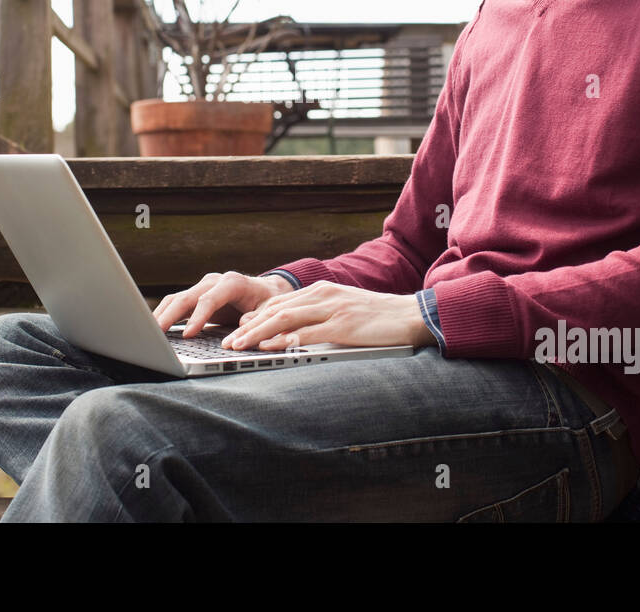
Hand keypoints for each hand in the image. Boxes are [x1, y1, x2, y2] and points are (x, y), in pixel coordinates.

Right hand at [152, 270, 292, 337]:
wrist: (264, 292)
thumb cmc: (267, 301)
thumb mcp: (269, 311)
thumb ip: (257, 318)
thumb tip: (242, 327)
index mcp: (232, 283)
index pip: (209, 299)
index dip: (198, 317)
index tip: (189, 334)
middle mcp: (213, 282)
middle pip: (186, 297)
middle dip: (170, 316)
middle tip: (156, 334)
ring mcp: (202, 288)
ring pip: (176, 299)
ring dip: (162, 315)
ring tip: (149, 334)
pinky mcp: (196, 298)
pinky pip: (176, 305)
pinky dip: (164, 315)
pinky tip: (156, 329)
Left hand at [220, 281, 437, 350]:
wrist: (412, 316)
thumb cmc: (379, 317)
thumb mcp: (345, 309)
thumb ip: (320, 316)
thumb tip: (295, 332)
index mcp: (322, 291)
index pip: (280, 302)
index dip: (255, 317)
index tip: (237, 330)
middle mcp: (323, 295)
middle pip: (276, 309)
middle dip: (248, 326)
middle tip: (227, 342)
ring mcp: (333, 309)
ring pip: (285, 318)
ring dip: (257, 333)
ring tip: (238, 346)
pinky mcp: (343, 326)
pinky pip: (307, 333)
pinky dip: (284, 339)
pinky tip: (269, 347)